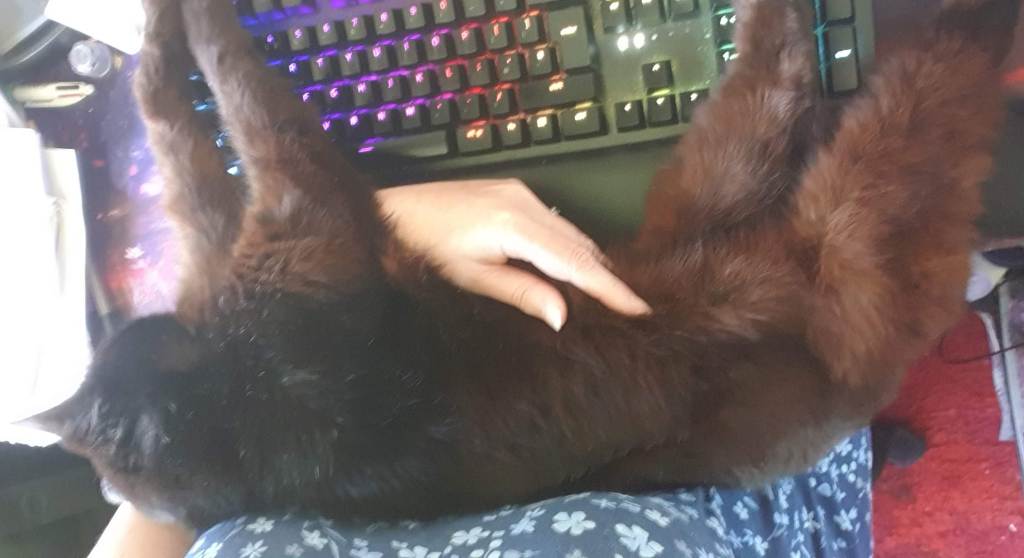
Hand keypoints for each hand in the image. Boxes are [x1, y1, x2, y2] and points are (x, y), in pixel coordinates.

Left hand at [377, 179, 650, 330]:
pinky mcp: (510, 191)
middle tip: (632, 310)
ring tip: (611, 295)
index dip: (609, 287)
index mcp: (514, 225)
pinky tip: (573, 268)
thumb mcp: (470, 279)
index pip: (575, 262)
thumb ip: (521, 293)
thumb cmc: (421, 252)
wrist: (387, 214)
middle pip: (579, 243)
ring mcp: (518, 191)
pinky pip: (553, 222)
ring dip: (588, 261)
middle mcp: (524, 201)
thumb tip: (565, 316)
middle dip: (606, 276)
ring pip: (568, 231)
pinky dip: (568, 246)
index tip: (640, 309)